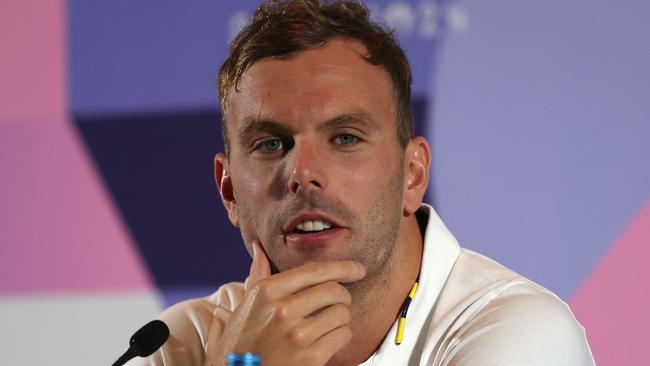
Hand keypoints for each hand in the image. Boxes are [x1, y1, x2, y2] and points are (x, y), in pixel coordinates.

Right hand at [211, 240, 365, 365]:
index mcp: (267, 291)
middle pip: (334, 289)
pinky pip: (344, 335)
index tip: (357, 268)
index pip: (315, 270)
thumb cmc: (242, 341)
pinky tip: (326, 340)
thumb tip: (259, 247)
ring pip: (342, 313)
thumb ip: (258, 274)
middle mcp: (282, 310)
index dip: (342, 267)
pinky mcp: (312, 358)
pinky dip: (340, 336)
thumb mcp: (245, 305)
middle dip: (343, 295)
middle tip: (339, 302)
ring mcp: (298, 335)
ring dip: (341, 318)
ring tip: (327, 324)